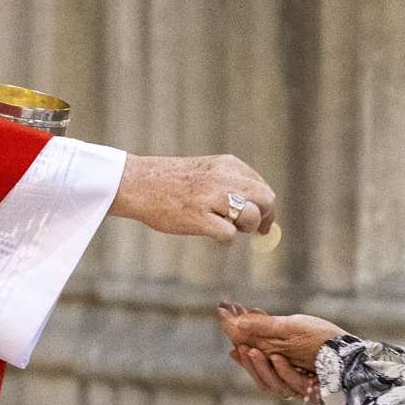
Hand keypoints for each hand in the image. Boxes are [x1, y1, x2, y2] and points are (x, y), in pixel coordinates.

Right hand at [109, 154, 275, 243]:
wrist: (138, 183)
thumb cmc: (172, 181)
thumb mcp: (207, 170)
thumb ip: (231, 183)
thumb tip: (259, 209)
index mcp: (228, 164)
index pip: (262, 187)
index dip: (265, 207)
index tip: (262, 219)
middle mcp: (224, 178)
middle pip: (266, 200)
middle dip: (265, 218)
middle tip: (254, 231)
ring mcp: (211, 197)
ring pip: (252, 216)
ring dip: (245, 228)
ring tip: (229, 228)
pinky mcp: (199, 217)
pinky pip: (229, 234)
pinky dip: (225, 240)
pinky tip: (212, 235)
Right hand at [217, 304, 345, 397]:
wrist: (352, 352)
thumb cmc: (322, 338)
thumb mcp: (291, 327)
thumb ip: (263, 328)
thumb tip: (236, 324)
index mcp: (282, 362)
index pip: (257, 366)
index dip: (244, 360)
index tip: (234, 349)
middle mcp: (289, 377)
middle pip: (262, 378)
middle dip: (250, 364)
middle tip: (241, 349)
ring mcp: (299, 386)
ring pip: (272, 385)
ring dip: (261, 369)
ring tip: (255, 351)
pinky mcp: (310, 394)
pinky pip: (291, 385)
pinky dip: (283, 372)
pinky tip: (278, 358)